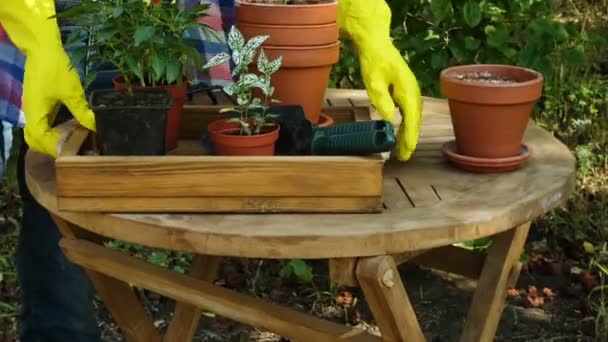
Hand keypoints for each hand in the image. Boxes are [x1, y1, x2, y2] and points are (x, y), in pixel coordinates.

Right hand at [0, 0, 95, 157]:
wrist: (43, 49)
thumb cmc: (56, 69)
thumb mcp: (72, 92)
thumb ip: (82, 111)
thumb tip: (94, 127)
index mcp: (35, 112)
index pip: (39, 139)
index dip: (54, 147)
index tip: (72, 151)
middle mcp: (31, 113)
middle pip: (34, 139)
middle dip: (49, 147)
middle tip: (71, 151)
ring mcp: (33, 108)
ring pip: (37, 132)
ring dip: (51, 140)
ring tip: (72, 142)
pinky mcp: (37, 103)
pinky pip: (42, 122)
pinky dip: (51, 130)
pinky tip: (68, 129)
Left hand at [337, 0, 421, 160]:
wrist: (376, 43)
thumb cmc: (373, 61)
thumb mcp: (373, 81)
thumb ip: (381, 100)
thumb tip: (390, 121)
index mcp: (407, 89)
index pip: (411, 117)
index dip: (410, 136)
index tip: (408, 150)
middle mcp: (413, 91)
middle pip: (414, 120)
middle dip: (410, 139)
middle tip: (403, 157)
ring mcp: (410, 91)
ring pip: (413, 117)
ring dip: (408, 134)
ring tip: (402, 151)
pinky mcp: (405, 91)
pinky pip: (408, 112)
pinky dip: (406, 125)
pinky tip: (400, 134)